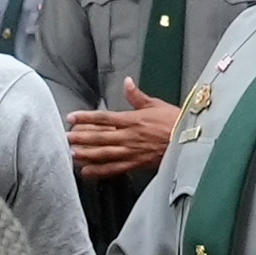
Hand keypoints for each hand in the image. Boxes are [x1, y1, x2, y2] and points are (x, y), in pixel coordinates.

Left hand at [64, 87, 179, 180]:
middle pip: (100, 136)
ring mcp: (131, 151)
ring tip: (71, 153)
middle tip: (65, 137)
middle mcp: (129, 136)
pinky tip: (86, 172)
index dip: (86, 117)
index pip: (104, 117)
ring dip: (86, 153)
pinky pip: (114, 168)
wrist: (190, 141)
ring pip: (104, 153)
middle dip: (81, 137)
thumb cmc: (176, 122)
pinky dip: (99, 171)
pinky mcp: (136, 164)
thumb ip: (137, 96)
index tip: (71, 118)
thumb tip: (127, 82)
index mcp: (132, 119)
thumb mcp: (156, 104)